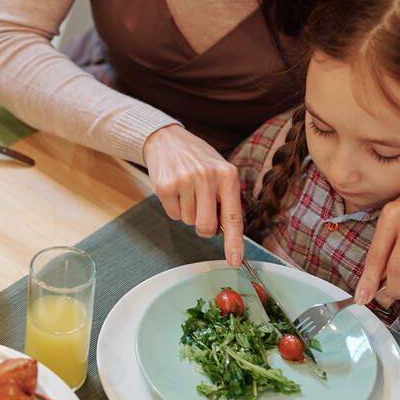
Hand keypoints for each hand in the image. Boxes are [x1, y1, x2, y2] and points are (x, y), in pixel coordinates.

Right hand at [143, 125, 244, 265]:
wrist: (167, 139)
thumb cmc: (198, 160)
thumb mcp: (219, 172)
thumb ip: (225, 199)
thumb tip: (225, 233)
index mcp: (227, 175)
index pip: (233, 217)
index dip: (234, 242)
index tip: (234, 261)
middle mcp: (207, 177)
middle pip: (206, 227)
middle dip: (203, 226)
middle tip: (200, 209)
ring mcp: (184, 181)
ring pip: (188, 222)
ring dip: (187, 212)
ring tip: (186, 190)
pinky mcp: (165, 187)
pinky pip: (173, 215)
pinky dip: (174, 207)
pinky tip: (175, 190)